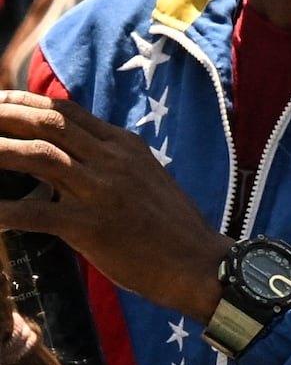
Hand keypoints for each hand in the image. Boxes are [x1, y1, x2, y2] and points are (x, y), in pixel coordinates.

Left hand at [0, 90, 228, 318]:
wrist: (197, 262)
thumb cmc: (169, 227)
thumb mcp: (143, 178)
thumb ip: (108, 163)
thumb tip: (66, 158)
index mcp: (124, 146)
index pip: (68, 112)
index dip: (27, 103)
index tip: (0, 102)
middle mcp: (112, 159)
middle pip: (49, 125)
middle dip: (6, 117)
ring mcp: (102, 190)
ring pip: (39, 157)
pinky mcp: (91, 226)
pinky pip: (36, 214)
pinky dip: (5, 212)